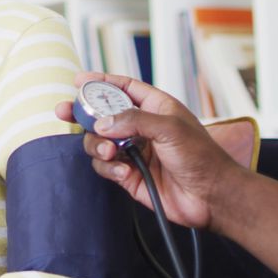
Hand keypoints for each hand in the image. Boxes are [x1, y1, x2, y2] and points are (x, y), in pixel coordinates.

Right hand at [55, 72, 247, 230]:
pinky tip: (125, 172)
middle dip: (83, 113)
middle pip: (102, 114)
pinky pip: (106, 166)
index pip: (123, 88)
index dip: (101, 82)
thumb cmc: (203, 157)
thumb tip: (102, 123)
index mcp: (155, 108)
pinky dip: (109, 168)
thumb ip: (133, 121)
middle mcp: (141, 128)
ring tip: (112, 152)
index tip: (79, 80)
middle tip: (65, 112)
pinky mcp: (129, 175)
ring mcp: (134, 151)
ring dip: (98, 145)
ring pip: (99, 141)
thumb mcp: (170, 128)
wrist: (212, 197)